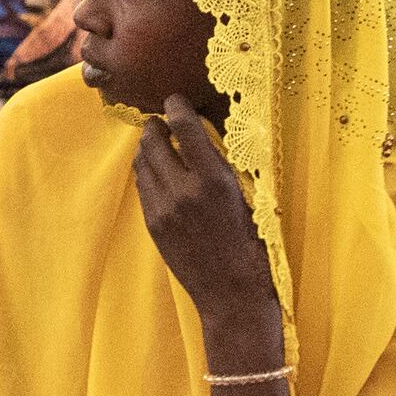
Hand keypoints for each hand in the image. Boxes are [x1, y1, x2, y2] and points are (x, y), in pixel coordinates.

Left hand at [130, 100, 275, 326]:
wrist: (232, 294)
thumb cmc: (252, 245)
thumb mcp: (247, 197)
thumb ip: (223, 164)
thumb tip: (202, 132)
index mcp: (214, 181)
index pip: (184, 126)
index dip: (177, 106)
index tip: (175, 100)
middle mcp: (183, 191)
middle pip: (153, 140)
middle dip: (156, 125)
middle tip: (163, 121)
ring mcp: (162, 209)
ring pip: (142, 162)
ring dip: (149, 148)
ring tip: (160, 144)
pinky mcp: (152, 224)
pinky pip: (142, 186)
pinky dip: (148, 172)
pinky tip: (160, 173)